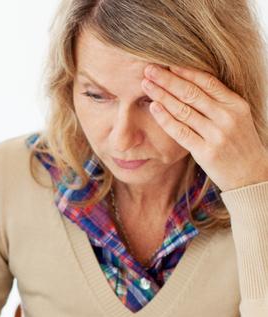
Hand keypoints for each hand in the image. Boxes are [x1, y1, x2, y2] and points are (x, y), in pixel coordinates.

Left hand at [142, 64, 267, 191]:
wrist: (250, 174)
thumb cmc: (238, 143)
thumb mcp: (236, 117)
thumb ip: (218, 101)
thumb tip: (189, 82)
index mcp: (236, 104)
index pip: (207, 82)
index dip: (185, 71)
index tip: (167, 62)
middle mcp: (227, 117)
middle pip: (191, 93)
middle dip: (168, 79)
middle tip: (149, 69)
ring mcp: (216, 135)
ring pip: (183, 110)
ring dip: (161, 95)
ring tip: (146, 85)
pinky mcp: (205, 152)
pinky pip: (180, 132)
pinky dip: (165, 118)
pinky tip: (153, 107)